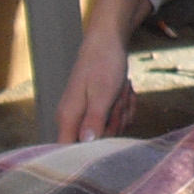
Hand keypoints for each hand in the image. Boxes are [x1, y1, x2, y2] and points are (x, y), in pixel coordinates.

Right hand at [53, 21, 139, 143]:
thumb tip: (86, 144)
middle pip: (97, 141)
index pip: (69, 151)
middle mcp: (74, 118)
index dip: (90, 152)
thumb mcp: (102, 94)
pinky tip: (124, 90)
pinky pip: (117, 118)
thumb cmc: (103, 64)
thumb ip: (94, 120)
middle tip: (117, 100)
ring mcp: (87, 113)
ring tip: (120, 90)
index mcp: (68, 116)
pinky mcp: (98, 108)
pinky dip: (125, 104)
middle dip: (115, 121)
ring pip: (111, 129)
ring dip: (122, 110)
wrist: (108, 41)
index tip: (107, 135)